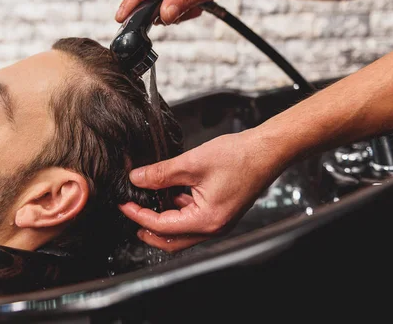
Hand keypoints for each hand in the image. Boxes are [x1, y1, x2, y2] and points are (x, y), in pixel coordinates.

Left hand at [119, 129, 290, 251]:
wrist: (267, 150)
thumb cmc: (239, 156)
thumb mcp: (192, 163)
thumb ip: (161, 173)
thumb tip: (137, 179)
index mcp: (206, 221)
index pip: (162, 227)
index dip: (139, 216)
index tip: (124, 205)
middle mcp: (214, 228)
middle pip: (171, 241)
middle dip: (148, 228)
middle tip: (131, 212)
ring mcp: (219, 223)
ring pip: (182, 233)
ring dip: (162, 221)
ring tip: (146, 202)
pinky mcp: (221, 213)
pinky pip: (193, 221)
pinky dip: (177, 213)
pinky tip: (168, 195)